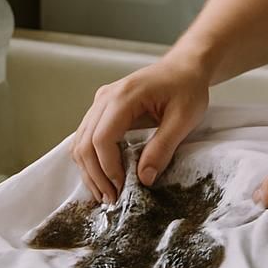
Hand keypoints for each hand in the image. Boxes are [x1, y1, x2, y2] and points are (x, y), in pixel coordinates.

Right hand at [71, 54, 209, 203]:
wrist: (184, 67)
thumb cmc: (187, 89)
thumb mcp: (183, 119)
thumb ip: (163, 148)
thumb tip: (144, 179)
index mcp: (124, 96)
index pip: (101, 138)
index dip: (107, 168)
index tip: (121, 189)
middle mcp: (105, 97)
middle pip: (84, 143)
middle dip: (95, 175)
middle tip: (111, 200)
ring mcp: (100, 101)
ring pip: (80, 141)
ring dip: (89, 170)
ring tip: (106, 194)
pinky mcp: (102, 108)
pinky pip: (86, 136)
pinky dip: (90, 159)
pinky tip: (103, 176)